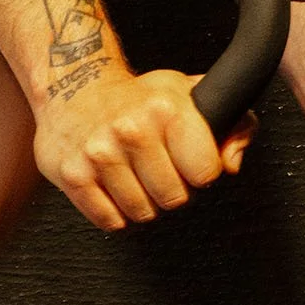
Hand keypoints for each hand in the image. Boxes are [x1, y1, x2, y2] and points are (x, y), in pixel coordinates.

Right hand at [32, 65, 255, 229]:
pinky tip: (113, 187)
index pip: (205, 172)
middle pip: (174, 199)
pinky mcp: (72, 174)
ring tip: (134, 177)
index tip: (189, 164)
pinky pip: (108, 220)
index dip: (200, 172)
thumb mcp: (190, 94)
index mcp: (166, 108)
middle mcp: (131, 129)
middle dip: (171, 191)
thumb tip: (231, 164)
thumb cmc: (135, 96)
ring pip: (141, 213)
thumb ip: (232, 125)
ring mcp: (99, 153)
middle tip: (158, 171)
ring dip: (142, 203)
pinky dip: (114, 212)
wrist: (73, 84)